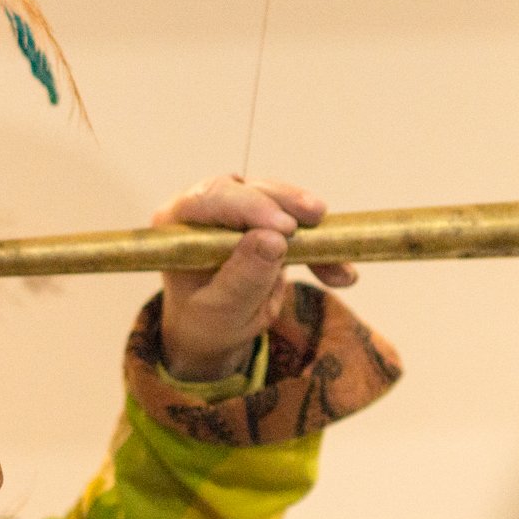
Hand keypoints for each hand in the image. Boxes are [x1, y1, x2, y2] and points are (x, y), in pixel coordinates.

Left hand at [153, 175, 356, 380]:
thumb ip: (243, 278)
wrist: (213, 329)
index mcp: (177, 224)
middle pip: (246, 189)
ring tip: (335, 251)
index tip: (285, 228)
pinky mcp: (263, 219)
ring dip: (308, 223)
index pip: (210, 198)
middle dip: (285, 202)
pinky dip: (320, 246)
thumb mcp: (221, 310)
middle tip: (316, 218)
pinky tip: (341, 275)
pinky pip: (296, 223)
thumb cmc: (205, 321)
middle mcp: (202, 207)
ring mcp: (234, 209)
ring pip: (276, 198)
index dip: (250, 206)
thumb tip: (273, 240)